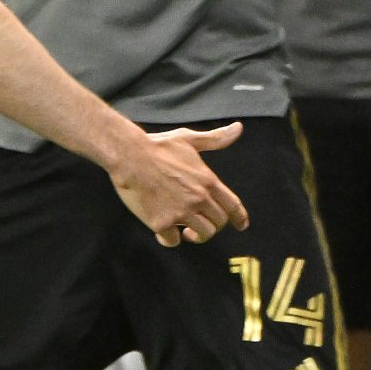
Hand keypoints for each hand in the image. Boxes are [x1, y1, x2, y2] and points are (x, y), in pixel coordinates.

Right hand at [109, 123, 250, 246]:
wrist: (130, 156)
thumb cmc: (158, 146)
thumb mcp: (189, 139)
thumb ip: (215, 139)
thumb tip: (238, 128)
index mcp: (207, 181)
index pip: (233, 205)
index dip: (239, 217)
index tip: (241, 226)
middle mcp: (198, 199)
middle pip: (218, 223)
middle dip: (211, 225)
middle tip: (199, 224)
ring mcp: (181, 212)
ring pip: (202, 234)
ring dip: (194, 235)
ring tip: (185, 232)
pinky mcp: (162, 222)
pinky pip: (173, 241)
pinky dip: (169, 239)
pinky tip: (162, 232)